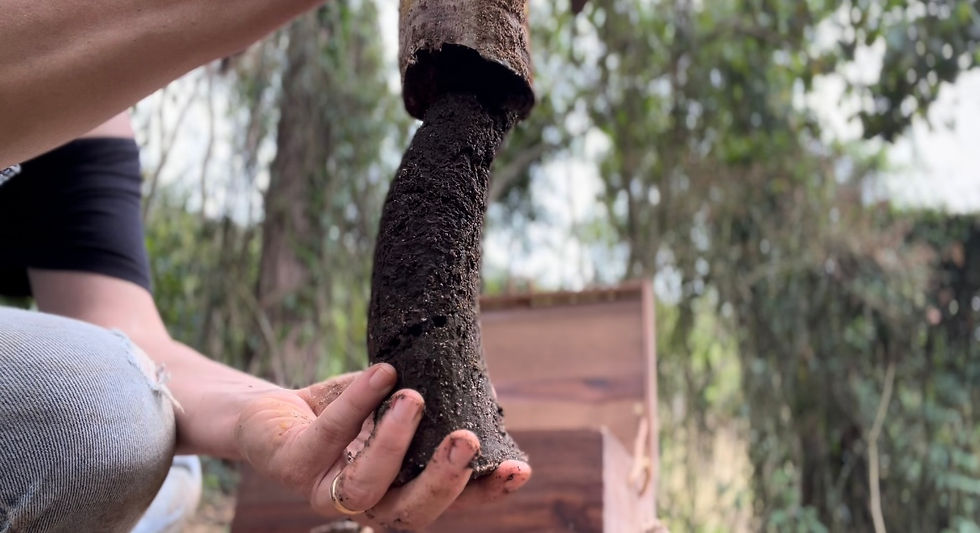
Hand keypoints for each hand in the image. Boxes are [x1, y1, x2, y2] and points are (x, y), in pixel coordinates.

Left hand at [235, 364, 531, 529]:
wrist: (269, 413)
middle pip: (410, 513)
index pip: (451, 503)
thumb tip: (484, 389)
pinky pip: (327, 438)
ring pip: (365, 487)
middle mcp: (367, 502)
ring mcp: (326, 491)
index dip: (485, 492)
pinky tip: (381, 373)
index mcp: (400, 491)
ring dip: (393, 444)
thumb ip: (435, 402)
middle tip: (467, 440)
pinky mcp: (291, 467)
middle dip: (443, 480)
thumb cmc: (344, 412)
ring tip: (415, 398)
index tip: (519, 468)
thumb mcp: (394, 405)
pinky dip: (357, 403)